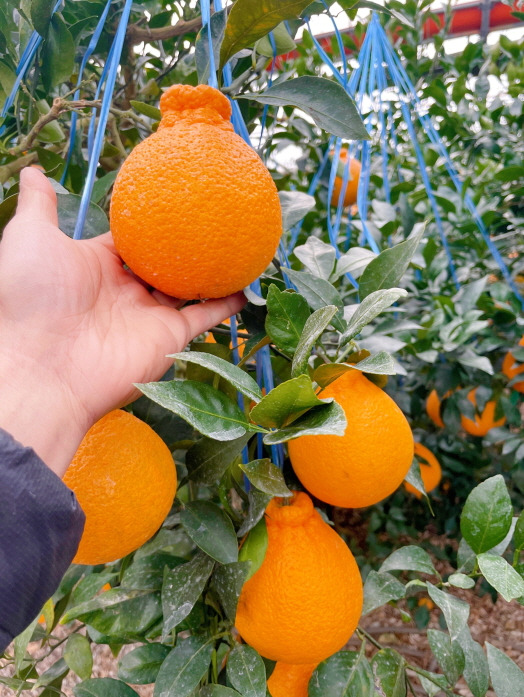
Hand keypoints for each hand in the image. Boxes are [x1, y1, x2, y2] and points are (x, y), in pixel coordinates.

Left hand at [0, 168, 244, 475]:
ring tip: (235, 249)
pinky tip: (243, 285)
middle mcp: (125, 292)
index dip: (147, 224)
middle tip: (211, 220)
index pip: (128, 241)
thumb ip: (39, 206)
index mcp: (95, 267)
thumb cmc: (32, 298)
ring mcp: (148, 315)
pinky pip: (204, 317)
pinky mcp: (168, 337)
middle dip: (183, 247)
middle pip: (162, 265)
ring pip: (187, 290)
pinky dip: (225, 304)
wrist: (42, 366)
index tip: (171, 201)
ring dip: (210, 273)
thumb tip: (35, 171)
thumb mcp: (31, 239)